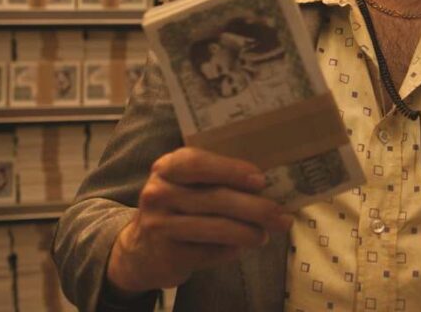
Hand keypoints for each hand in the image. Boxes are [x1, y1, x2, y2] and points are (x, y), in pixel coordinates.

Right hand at [106, 147, 293, 296]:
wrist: (140, 251)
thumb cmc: (177, 207)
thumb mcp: (185, 185)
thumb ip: (215, 178)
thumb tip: (268, 182)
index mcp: (167, 167)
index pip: (198, 163)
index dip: (231, 170)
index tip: (261, 180)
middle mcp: (159, 193)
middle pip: (215, 198)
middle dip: (254, 207)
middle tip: (280, 215)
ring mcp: (160, 226)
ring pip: (215, 228)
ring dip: (248, 232)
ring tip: (266, 234)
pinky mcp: (168, 255)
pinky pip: (210, 251)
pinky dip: (231, 249)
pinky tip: (242, 247)